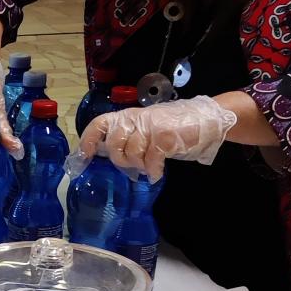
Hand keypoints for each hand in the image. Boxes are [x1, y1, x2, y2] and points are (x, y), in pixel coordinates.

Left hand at [79, 95, 236, 181]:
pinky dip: (153, 171)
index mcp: (129, 117)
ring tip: (149, 166)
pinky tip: (157, 173)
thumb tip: (112, 154)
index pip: (101, 124)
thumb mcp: (147, 128)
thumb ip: (131, 137)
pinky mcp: (164, 137)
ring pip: (132, 153)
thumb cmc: (175, 127)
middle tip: (134, 165)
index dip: (89, 140)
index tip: (84, 156)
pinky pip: (150, 160)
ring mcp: (151, 127)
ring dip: (139, 166)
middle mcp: (137, 119)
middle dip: (121, 160)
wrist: (206, 119)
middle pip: (114, 143)